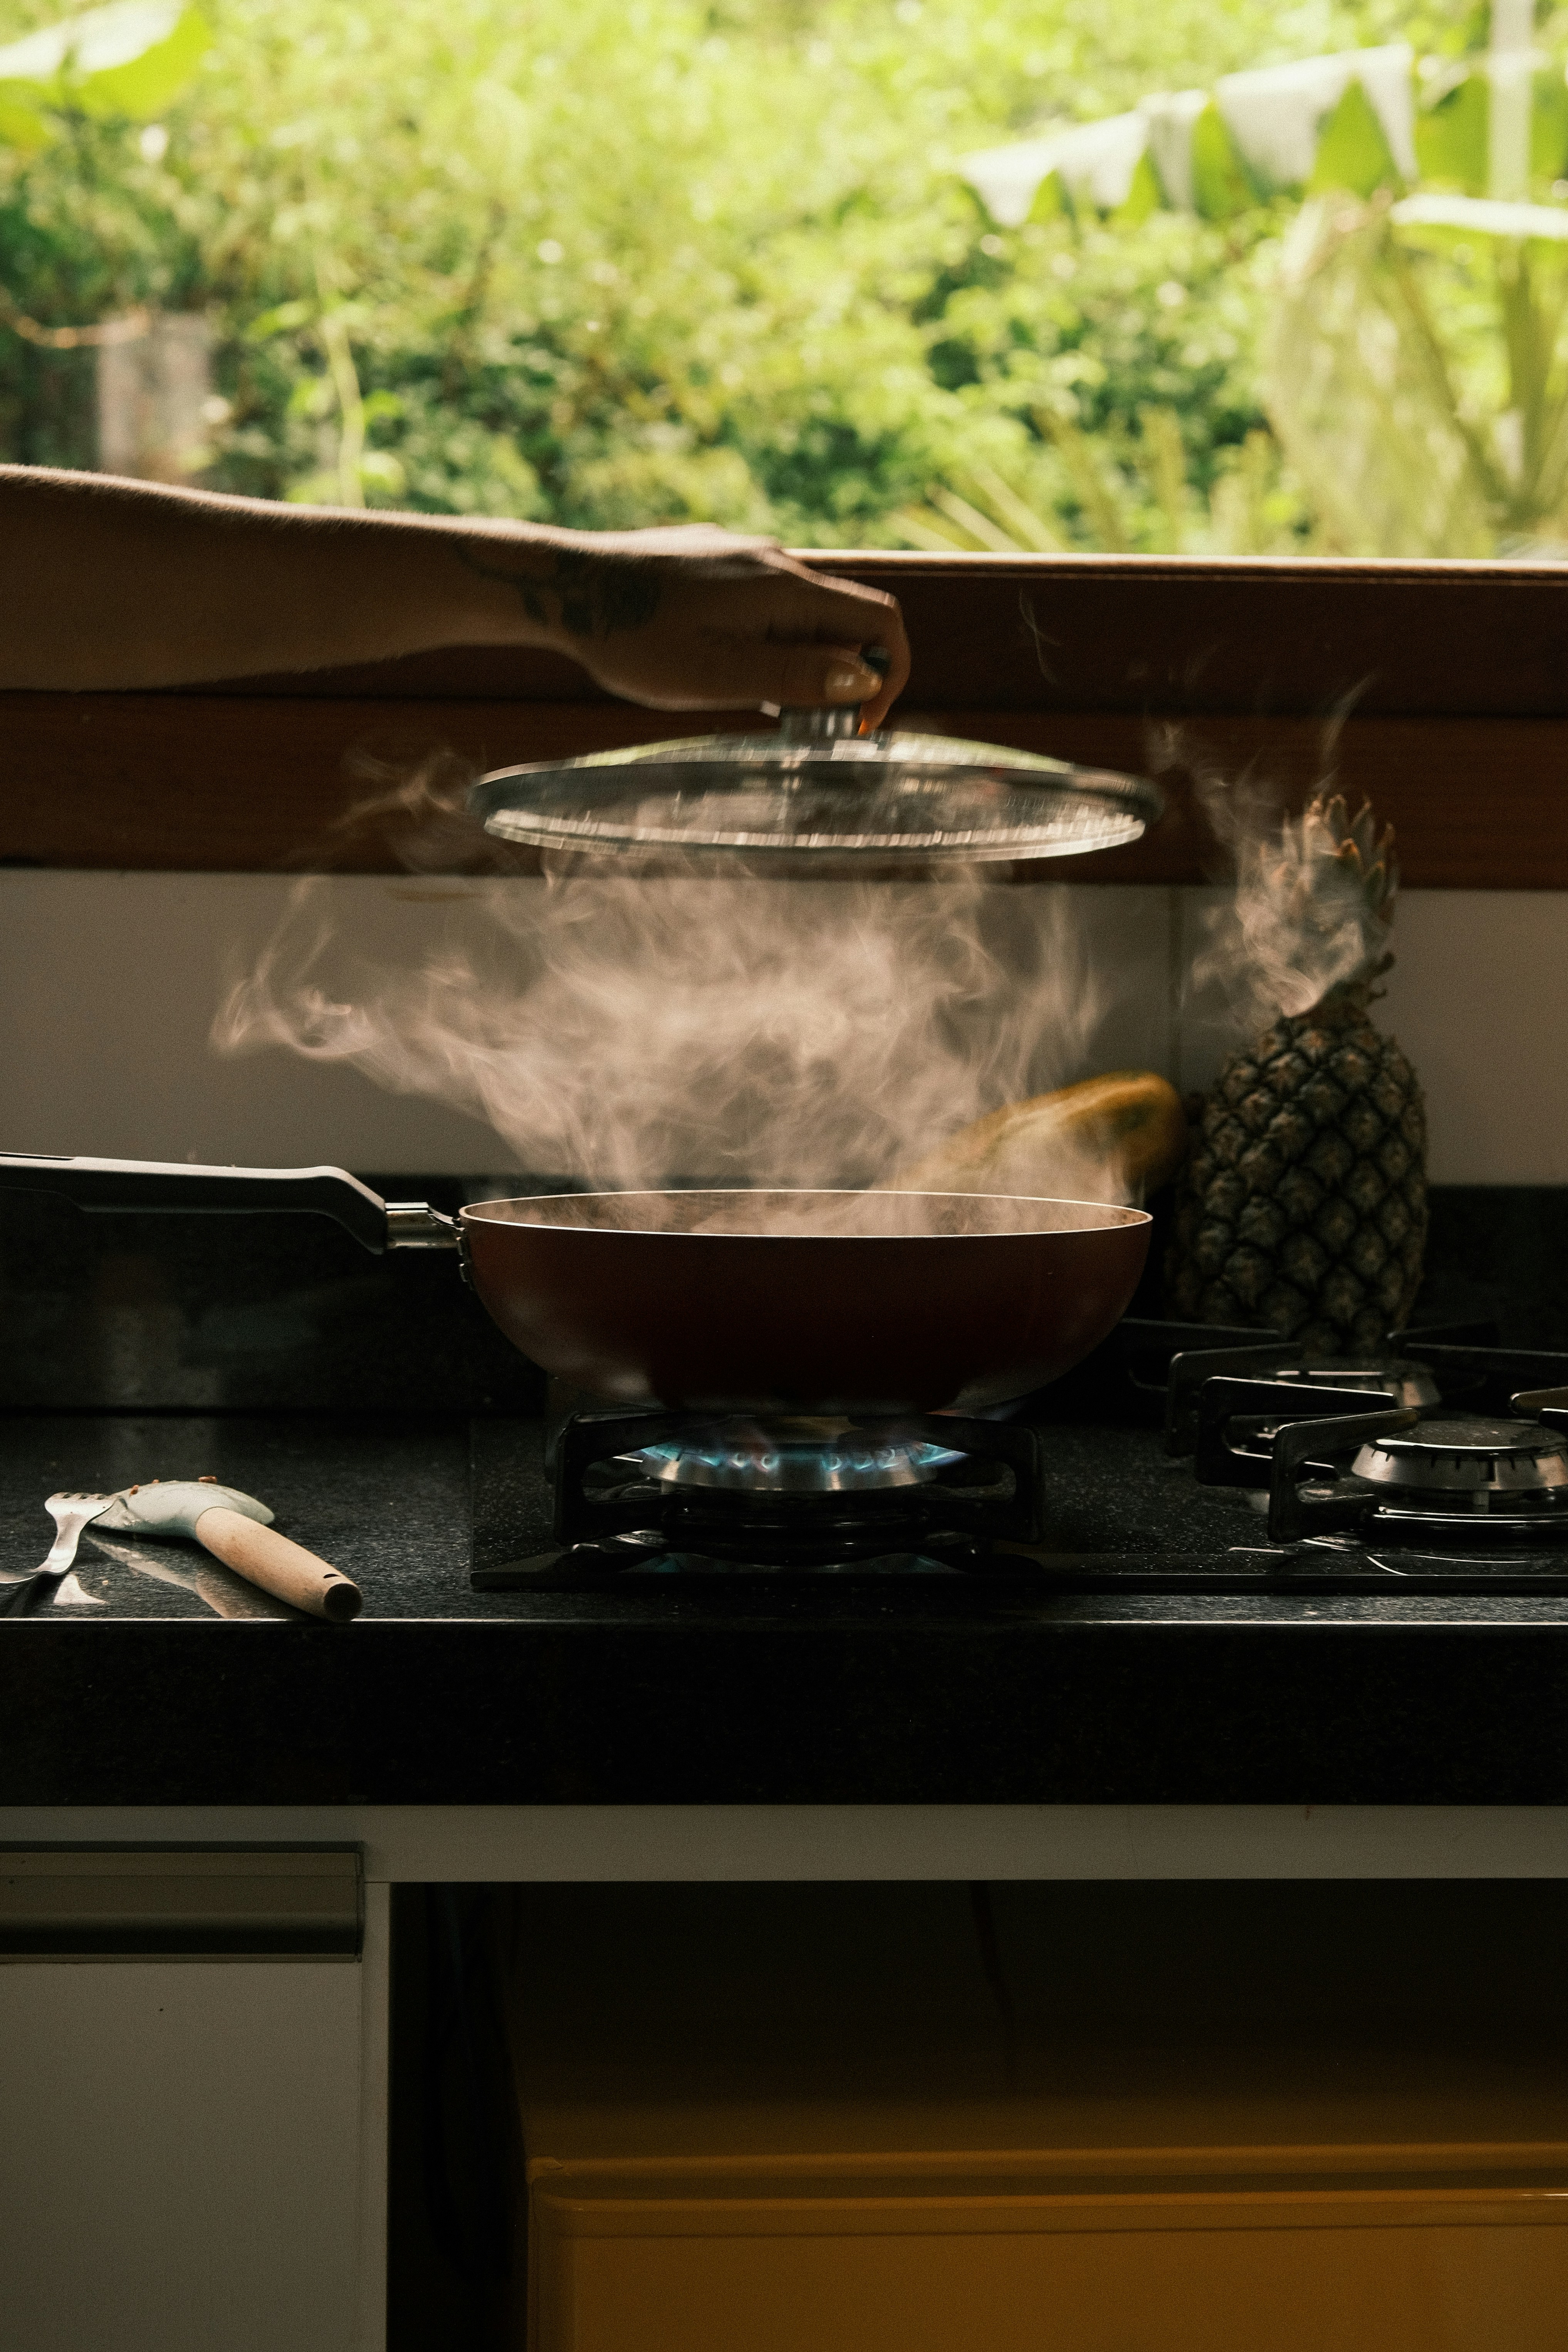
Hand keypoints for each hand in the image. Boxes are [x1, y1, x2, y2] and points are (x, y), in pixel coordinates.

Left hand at [477, 525, 909, 725]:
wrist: (562, 587)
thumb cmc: (631, 639)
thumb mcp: (714, 676)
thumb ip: (792, 676)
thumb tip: (863, 678)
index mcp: (784, 587)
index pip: (879, 620)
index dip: (886, 676)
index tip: (855, 726)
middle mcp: (774, 562)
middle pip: (845, 619)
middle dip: (840, 676)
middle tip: (799, 726)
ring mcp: (744, 558)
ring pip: (803, 614)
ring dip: (801, 662)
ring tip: (751, 699)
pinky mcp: (716, 562)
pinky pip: (766, 604)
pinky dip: (769, 642)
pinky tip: (721, 666)